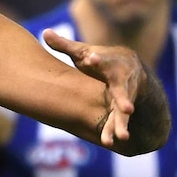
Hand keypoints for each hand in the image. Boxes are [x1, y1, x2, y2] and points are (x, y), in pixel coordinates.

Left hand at [42, 28, 141, 145]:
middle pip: (122, 91)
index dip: (97, 60)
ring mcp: (125, 97)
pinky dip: (116, 131)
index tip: (91, 59)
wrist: (132, 68)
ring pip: (123, 112)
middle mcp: (121, 81)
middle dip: (124, 100)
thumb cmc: (100, 60)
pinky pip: (119, 122)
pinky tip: (112, 143)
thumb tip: (44, 32)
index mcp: (109, 63)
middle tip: (127, 108)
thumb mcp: (84, 52)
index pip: (102, 60)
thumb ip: (65, 46)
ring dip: (121, 124)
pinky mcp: (123, 110)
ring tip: (121, 137)